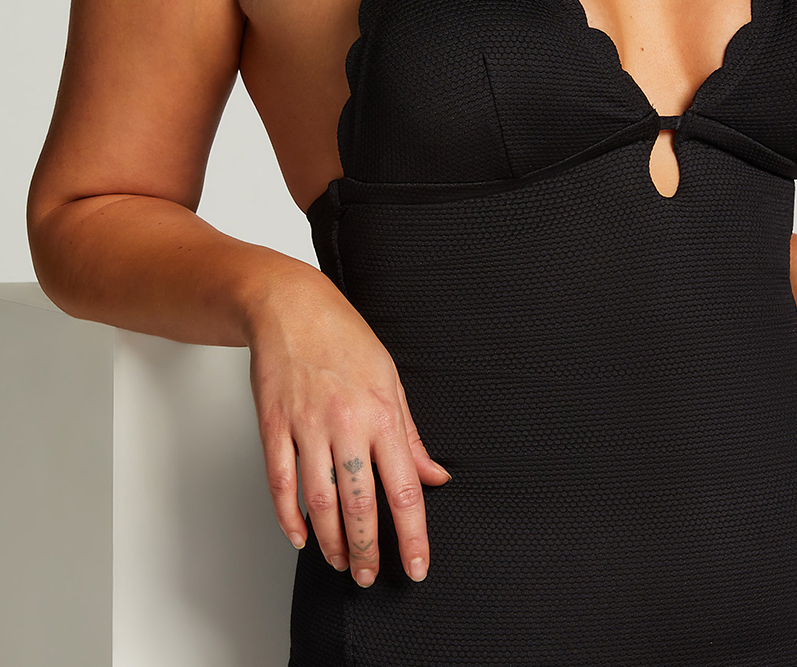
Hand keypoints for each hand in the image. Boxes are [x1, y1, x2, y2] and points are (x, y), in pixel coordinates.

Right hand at [247, 268, 452, 586]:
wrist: (290, 307)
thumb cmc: (344, 338)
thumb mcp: (390, 380)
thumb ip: (411, 435)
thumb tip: (435, 476)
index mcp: (382, 413)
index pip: (404, 489)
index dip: (412, 534)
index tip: (417, 565)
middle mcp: (346, 424)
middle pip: (360, 503)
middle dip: (369, 549)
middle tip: (371, 576)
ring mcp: (306, 427)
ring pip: (320, 501)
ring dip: (332, 541)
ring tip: (343, 563)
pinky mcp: (273, 427)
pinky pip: (281, 484)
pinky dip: (289, 518)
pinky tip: (301, 538)